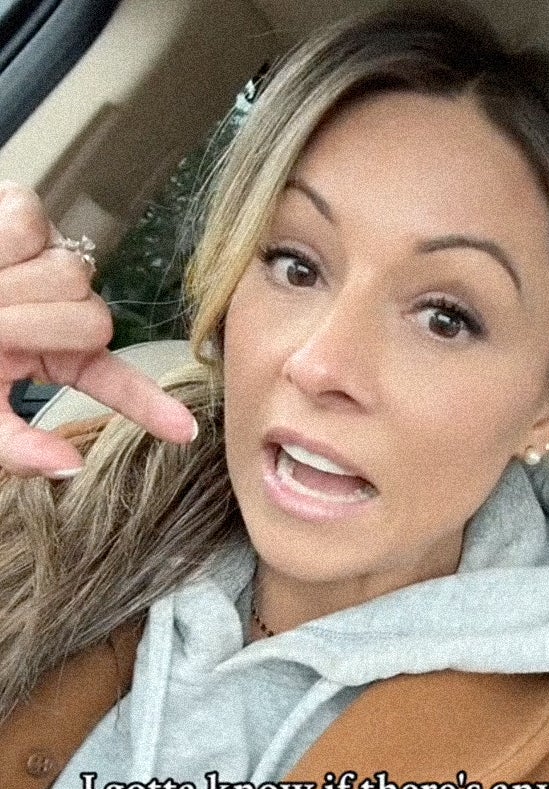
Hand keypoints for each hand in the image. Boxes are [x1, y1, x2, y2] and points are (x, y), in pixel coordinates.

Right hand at [0, 182, 196, 477]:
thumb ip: (11, 443)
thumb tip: (65, 467)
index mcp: (46, 355)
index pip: (112, 381)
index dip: (148, 405)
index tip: (184, 433)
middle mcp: (54, 308)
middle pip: (92, 321)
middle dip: (33, 328)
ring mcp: (42, 258)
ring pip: (70, 275)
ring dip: (13, 290)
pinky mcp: (20, 215)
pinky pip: (28, 225)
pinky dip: (0, 242)